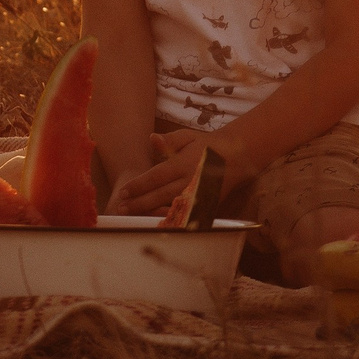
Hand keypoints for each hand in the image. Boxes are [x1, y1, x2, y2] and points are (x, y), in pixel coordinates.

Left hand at [110, 128, 249, 214]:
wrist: (236, 158)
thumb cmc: (207, 145)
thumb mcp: (189, 137)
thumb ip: (170, 140)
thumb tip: (152, 139)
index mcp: (184, 163)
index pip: (156, 176)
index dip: (139, 185)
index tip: (124, 192)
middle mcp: (190, 181)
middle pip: (160, 195)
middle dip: (139, 203)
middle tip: (121, 208)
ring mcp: (198, 195)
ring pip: (170, 207)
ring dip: (150, 212)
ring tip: (132, 216)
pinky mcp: (205, 205)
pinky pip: (184, 215)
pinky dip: (168, 219)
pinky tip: (154, 222)